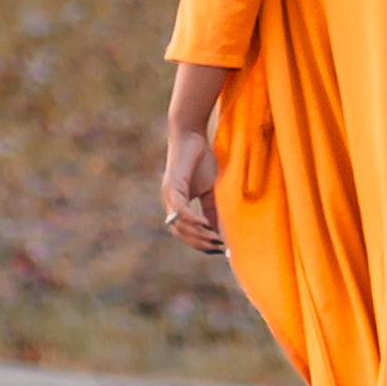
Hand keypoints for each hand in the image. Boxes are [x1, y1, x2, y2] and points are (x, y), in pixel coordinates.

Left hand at [161, 71, 231, 253]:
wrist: (192, 134)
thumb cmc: (200, 160)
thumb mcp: (209, 190)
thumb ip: (211, 210)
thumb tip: (216, 231)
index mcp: (176, 205)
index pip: (184, 233)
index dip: (199, 244)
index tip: (216, 250)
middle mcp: (169, 203)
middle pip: (180, 234)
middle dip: (199, 243)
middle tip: (217, 248)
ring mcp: (169, 196)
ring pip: (179, 225)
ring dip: (197, 235)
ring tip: (214, 239)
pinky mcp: (173, 187)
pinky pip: (181, 211)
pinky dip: (193, 220)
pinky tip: (205, 226)